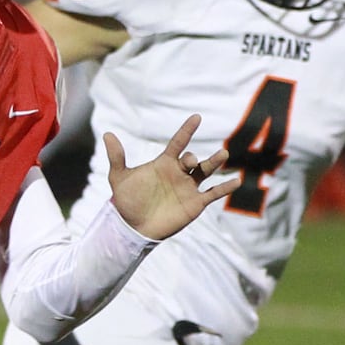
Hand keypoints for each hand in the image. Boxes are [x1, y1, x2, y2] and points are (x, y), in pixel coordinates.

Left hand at [106, 113, 236, 239]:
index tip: (196, 117)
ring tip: (223, 154)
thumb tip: (107, 134)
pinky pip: (213, 193)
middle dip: (192, 158)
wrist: (133, 227)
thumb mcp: (119, 177)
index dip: (187, 130)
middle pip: (192, 159)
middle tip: (189, 162)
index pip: (178, 142)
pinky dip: (225, 188)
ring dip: (215, 163)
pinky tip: (237, 181)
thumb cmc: (127, 200)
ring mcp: (188, 188)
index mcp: (164, 163)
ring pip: (206, 172)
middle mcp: (179, 173)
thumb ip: (117, 157)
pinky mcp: (195, 204)